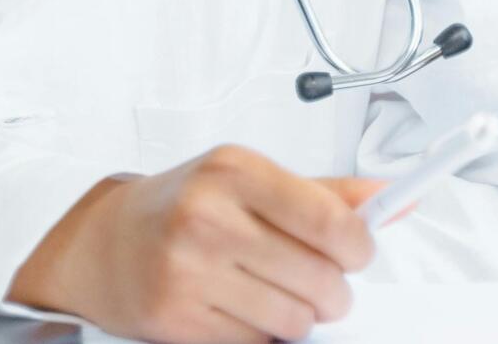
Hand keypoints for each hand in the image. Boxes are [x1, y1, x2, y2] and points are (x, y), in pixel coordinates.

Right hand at [9, 144, 382, 342]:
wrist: (105, 245)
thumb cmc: (185, 206)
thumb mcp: (247, 180)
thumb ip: (322, 192)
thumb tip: (393, 198)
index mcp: (233, 170)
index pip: (331, 220)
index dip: (360, 247)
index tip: (356, 251)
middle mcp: (208, 216)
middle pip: (322, 281)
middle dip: (332, 291)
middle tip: (314, 280)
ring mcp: (188, 270)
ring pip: (296, 321)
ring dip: (299, 315)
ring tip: (271, 291)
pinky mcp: (177, 319)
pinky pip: (259, 343)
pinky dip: (260, 333)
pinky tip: (237, 306)